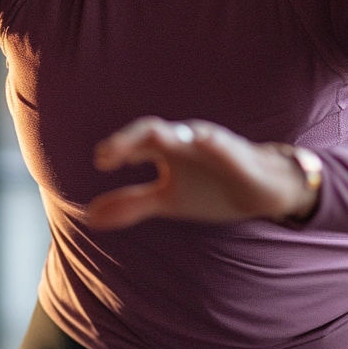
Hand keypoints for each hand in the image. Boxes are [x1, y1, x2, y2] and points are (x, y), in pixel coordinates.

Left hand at [86, 117, 317, 230]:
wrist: (258, 193)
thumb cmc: (208, 190)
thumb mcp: (166, 201)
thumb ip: (130, 204)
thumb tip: (89, 217)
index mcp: (164, 149)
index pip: (134, 143)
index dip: (117, 148)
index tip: (101, 162)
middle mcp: (183, 140)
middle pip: (152, 131)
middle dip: (131, 140)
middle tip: (111, 154)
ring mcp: (210, 143)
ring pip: (186, 132)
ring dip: (170, 134)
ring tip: (152, 137)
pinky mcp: (236, 153)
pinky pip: (223, 144)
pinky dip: (211, 141)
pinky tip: (202, 141)